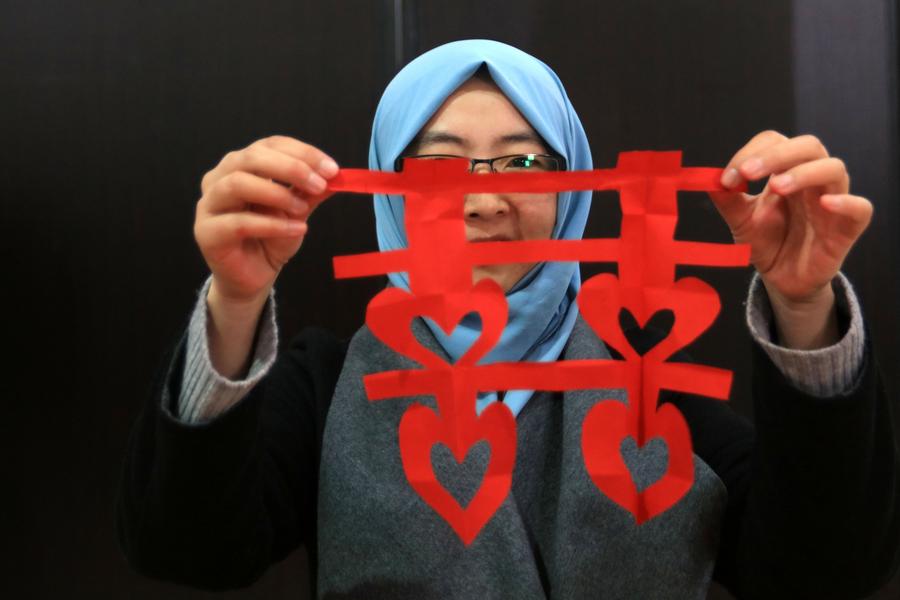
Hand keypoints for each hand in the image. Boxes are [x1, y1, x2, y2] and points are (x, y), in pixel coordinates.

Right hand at [194, 135, 338, 304]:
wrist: (253, 276)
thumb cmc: (270, 239)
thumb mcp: (297, 211)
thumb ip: (312, 192)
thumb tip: (336, 176)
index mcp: (241, 165)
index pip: (270, 145)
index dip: (302, 153)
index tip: (331, 168)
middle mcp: (220, 178)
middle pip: (251, 157)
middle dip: (291, 167)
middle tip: (319, 184)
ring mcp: (209, 204)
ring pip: (237, 183)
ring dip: (277, 193)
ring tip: (302, 208)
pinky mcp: (207, 232)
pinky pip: (239, 222)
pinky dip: (272, 224)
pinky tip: (296, 229)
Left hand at [711, 131, 871, 347]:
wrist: (782, 279)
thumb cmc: (766, 242)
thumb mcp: (740, 222)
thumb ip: (727, 202)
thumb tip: (709, 179)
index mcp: (785, 171)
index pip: (775, 142)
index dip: (752, 152)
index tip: (728, 177)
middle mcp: (811, 180)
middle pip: (808, 145)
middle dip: (777, 154)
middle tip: (748, 172)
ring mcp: (832, 201)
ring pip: (834, 168)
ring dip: (804, 172)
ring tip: (777, 187)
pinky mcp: (846, 228)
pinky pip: (861, 208)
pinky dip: (846, 202)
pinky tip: (824, 204)